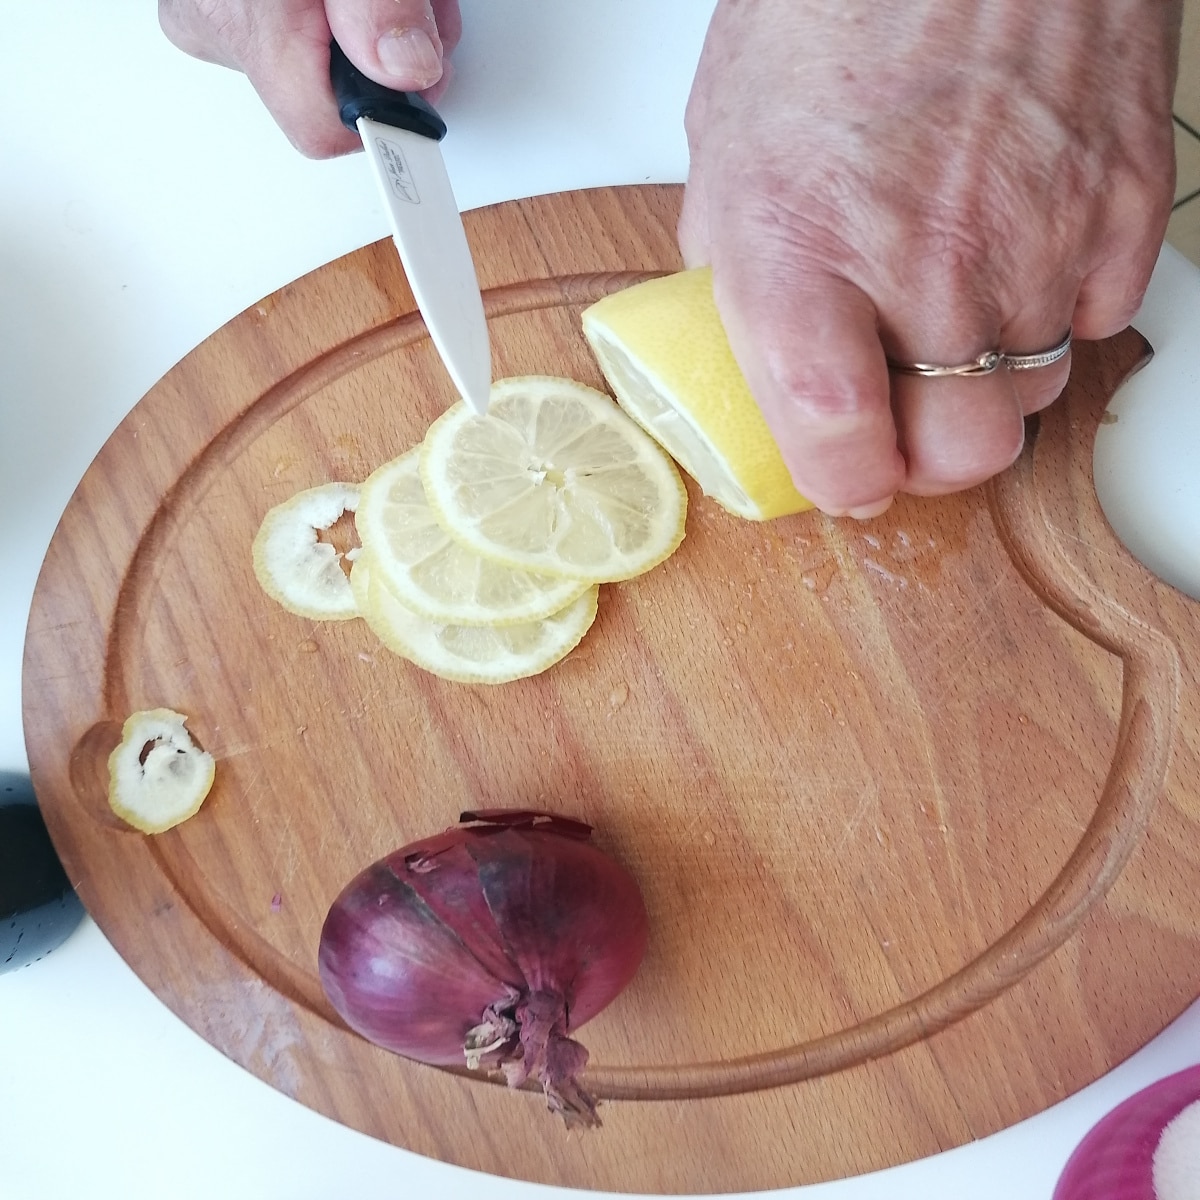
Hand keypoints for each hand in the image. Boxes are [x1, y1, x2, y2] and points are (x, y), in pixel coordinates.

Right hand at [160, 0, 462, 156]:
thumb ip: (378, 5)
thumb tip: (404, 69)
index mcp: (245, 23)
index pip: (322, 129)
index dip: (385, 113)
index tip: (423, 83)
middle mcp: (219, 24)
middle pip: (331, 88)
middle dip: (390, 51)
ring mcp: (218, 9)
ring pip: (325, 56)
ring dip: (376, 24)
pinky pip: (304, 28)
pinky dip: (346, 8)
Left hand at [679, 0, 1181, 516]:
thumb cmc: (836, 4)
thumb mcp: (728, 153)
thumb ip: (742, 271)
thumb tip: (758, 343)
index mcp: (803, 265)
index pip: (839, 448)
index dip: (841, 482)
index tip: (842, 474)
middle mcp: (927, 272)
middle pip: (962, 455)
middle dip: (927, 456)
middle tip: (905, 421)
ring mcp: (1034, 242)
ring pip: (1032, 395)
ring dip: (989, 381)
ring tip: (954, 312)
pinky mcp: (1115, 205)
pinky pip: (1093, 320)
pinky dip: (1053, 308)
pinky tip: (1014, 253)